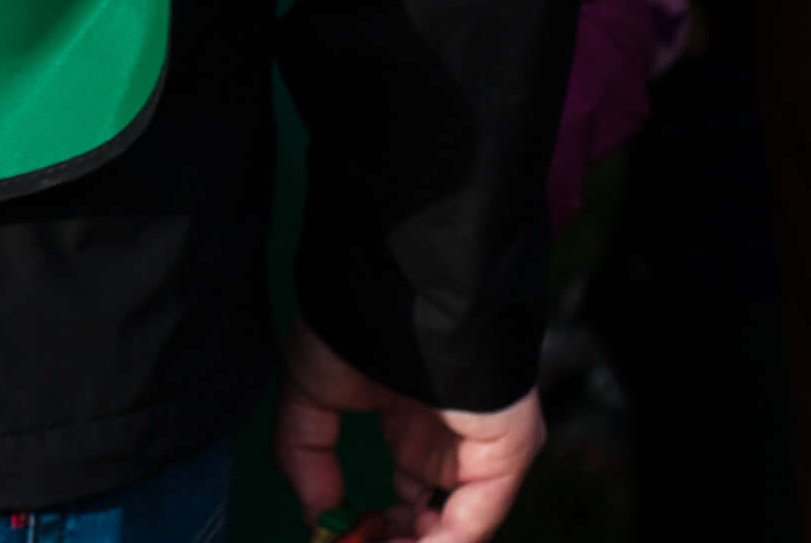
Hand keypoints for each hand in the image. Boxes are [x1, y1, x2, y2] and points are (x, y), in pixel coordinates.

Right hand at [274, 322, 546, 539]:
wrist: (403, 292)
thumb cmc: (354, 327)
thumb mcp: (307, 391)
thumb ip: (304, 455)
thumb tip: (316, 517)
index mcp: (412, 427)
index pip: (406, 499)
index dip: (374, 529)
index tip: (341, 541)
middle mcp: (451, 445)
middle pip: (433, 520)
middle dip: (394, 542)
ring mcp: (481, 450)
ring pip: (457, 525)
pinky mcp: (506, 451)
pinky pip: (477, 516)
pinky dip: (442, 542)